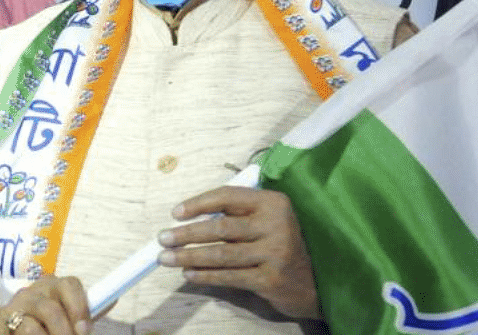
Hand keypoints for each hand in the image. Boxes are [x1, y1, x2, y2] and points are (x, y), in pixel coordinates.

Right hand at [0, 275, 90, 334]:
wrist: (9, 333)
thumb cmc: (44, 325)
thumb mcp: (66, 317)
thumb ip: (84, 313)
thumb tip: (113, 298)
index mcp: (52, 286)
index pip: (70, 284)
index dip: (80, 308)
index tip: (84, 330)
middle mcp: (32, 292)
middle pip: (52, 308)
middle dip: (64, 332)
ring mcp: (13, 307)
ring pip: (32, 326)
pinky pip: (19, 333)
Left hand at [157, 186, 321, 320]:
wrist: (314, 281)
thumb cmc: (282, 245)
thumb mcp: (270, 220)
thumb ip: (241, 215)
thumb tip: (193, 219)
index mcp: (274, 202)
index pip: (229, 196)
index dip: (199, 203)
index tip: (176, 212)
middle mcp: (277, 224)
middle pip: (221, 227)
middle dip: (187, 233)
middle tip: (163, 238)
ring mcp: (275, 253)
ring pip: (222, 254)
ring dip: (190, 256)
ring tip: (167, 258)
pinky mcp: (270, 279)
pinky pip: (229, 276)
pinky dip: (205, 276)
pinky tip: (189, 274)